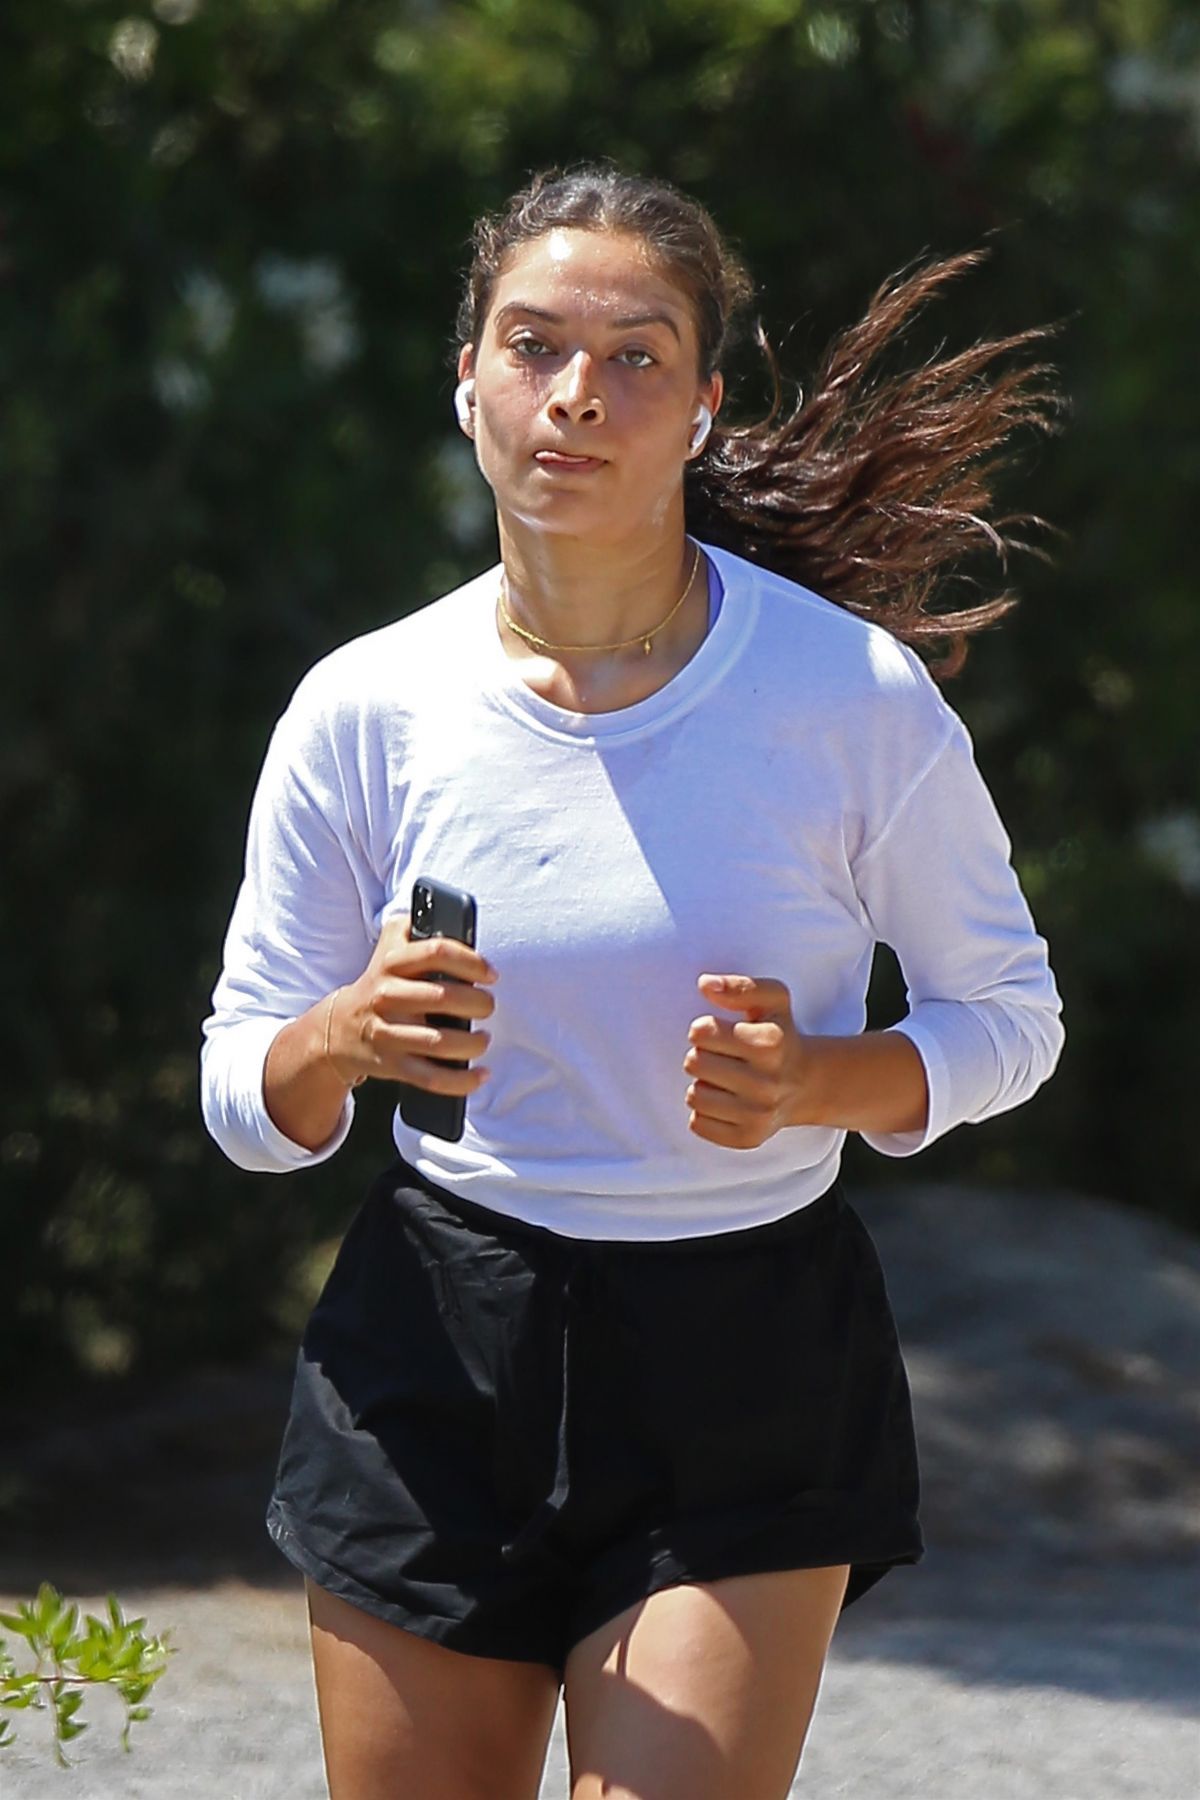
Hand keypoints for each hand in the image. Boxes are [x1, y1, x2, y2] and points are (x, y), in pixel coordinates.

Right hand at [328, 914, 498, 1094]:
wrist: (337, 1031)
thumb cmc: (378, 985)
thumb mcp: (387, 949)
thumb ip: (412, 927)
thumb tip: (450, 914)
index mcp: (391, 964)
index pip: (436, 952)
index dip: (471, 960)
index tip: (490, 974)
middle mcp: (386, 997)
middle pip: (443, 998)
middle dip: (478, 1004)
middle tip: (488, 1007)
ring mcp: (387, 1033)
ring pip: (438, 1042)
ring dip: (472, 1043)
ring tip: (484, 1038)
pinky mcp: (390, 1065)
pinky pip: (430, 1077)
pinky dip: (461, 1081)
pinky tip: (480, 1073)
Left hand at [683, 972, 820, 1148]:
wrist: (807, 1085)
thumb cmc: (781, 1035)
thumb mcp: (772, 1001)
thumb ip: (740, 986)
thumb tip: (705, 984)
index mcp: (771, 1043)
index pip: (701, 1032)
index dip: (704, 1029)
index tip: (721, 1032)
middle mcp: (767, 1083)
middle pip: (694, 1063)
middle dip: (702, 1056)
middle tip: (723, 1057)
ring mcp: (759, 1115)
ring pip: (694, 1095)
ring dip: (703, 1084)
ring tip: (725, 1079)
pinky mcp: (748, 1138)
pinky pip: (698, 1124)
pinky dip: (705, 1112)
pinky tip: (726, 1101)